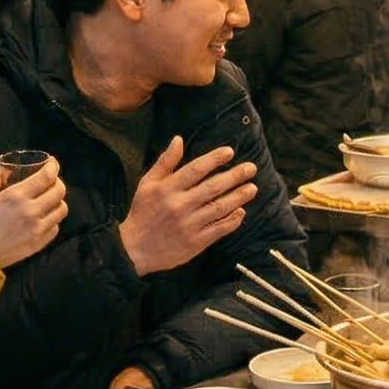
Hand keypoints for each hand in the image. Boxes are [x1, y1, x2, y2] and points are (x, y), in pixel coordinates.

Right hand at [0, 158, 66, 268]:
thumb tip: (5, 169)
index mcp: (17, 197)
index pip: (46, 177)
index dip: (53, 166)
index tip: (51, 163)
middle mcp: (32, 212)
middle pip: (59, 192)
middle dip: (57, 182)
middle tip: (49, 181)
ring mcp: (38, 229)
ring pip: (61, 210)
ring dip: (57, 201)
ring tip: (48, 199)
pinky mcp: (38, 244)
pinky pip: (55, 228)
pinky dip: (53, 219)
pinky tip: (44, 217)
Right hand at [118, 136, 256, 276]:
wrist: (135, 249)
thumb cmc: (143, 212)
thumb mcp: (147, 183)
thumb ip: (165, 162)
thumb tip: (178, 139)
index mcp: (167, 189)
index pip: (195, 169)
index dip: (214, 159)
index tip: (230, 152)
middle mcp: (179, 205)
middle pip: (212, 188)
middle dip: (234, 176)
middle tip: (251, 168)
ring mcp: (189, 225)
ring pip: (219, 208)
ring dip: (238, 197)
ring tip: (252, 188)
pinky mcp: (195, 243)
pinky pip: (218, 230)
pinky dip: (232, 221)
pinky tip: (241, 211)